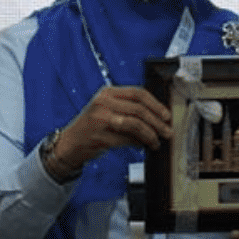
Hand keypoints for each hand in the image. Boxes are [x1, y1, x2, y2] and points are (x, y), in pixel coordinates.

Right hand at [48, 85, 171, 176]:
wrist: (71, 143)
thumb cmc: (92, 126)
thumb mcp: (107, 110)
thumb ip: (128, 110)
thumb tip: (157, 118)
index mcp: (107, 92)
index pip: (137, 93)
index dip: (155, 104)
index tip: (166, 115)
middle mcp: (103, 103)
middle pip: (139, 109)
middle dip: (157, 122)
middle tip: (167, 131)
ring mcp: (101, 119)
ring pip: (135, 124)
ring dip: (151, 135)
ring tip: (157, 142)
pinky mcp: (101, 136)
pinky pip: (127, 140)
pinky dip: (139, 143)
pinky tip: (144, 146)